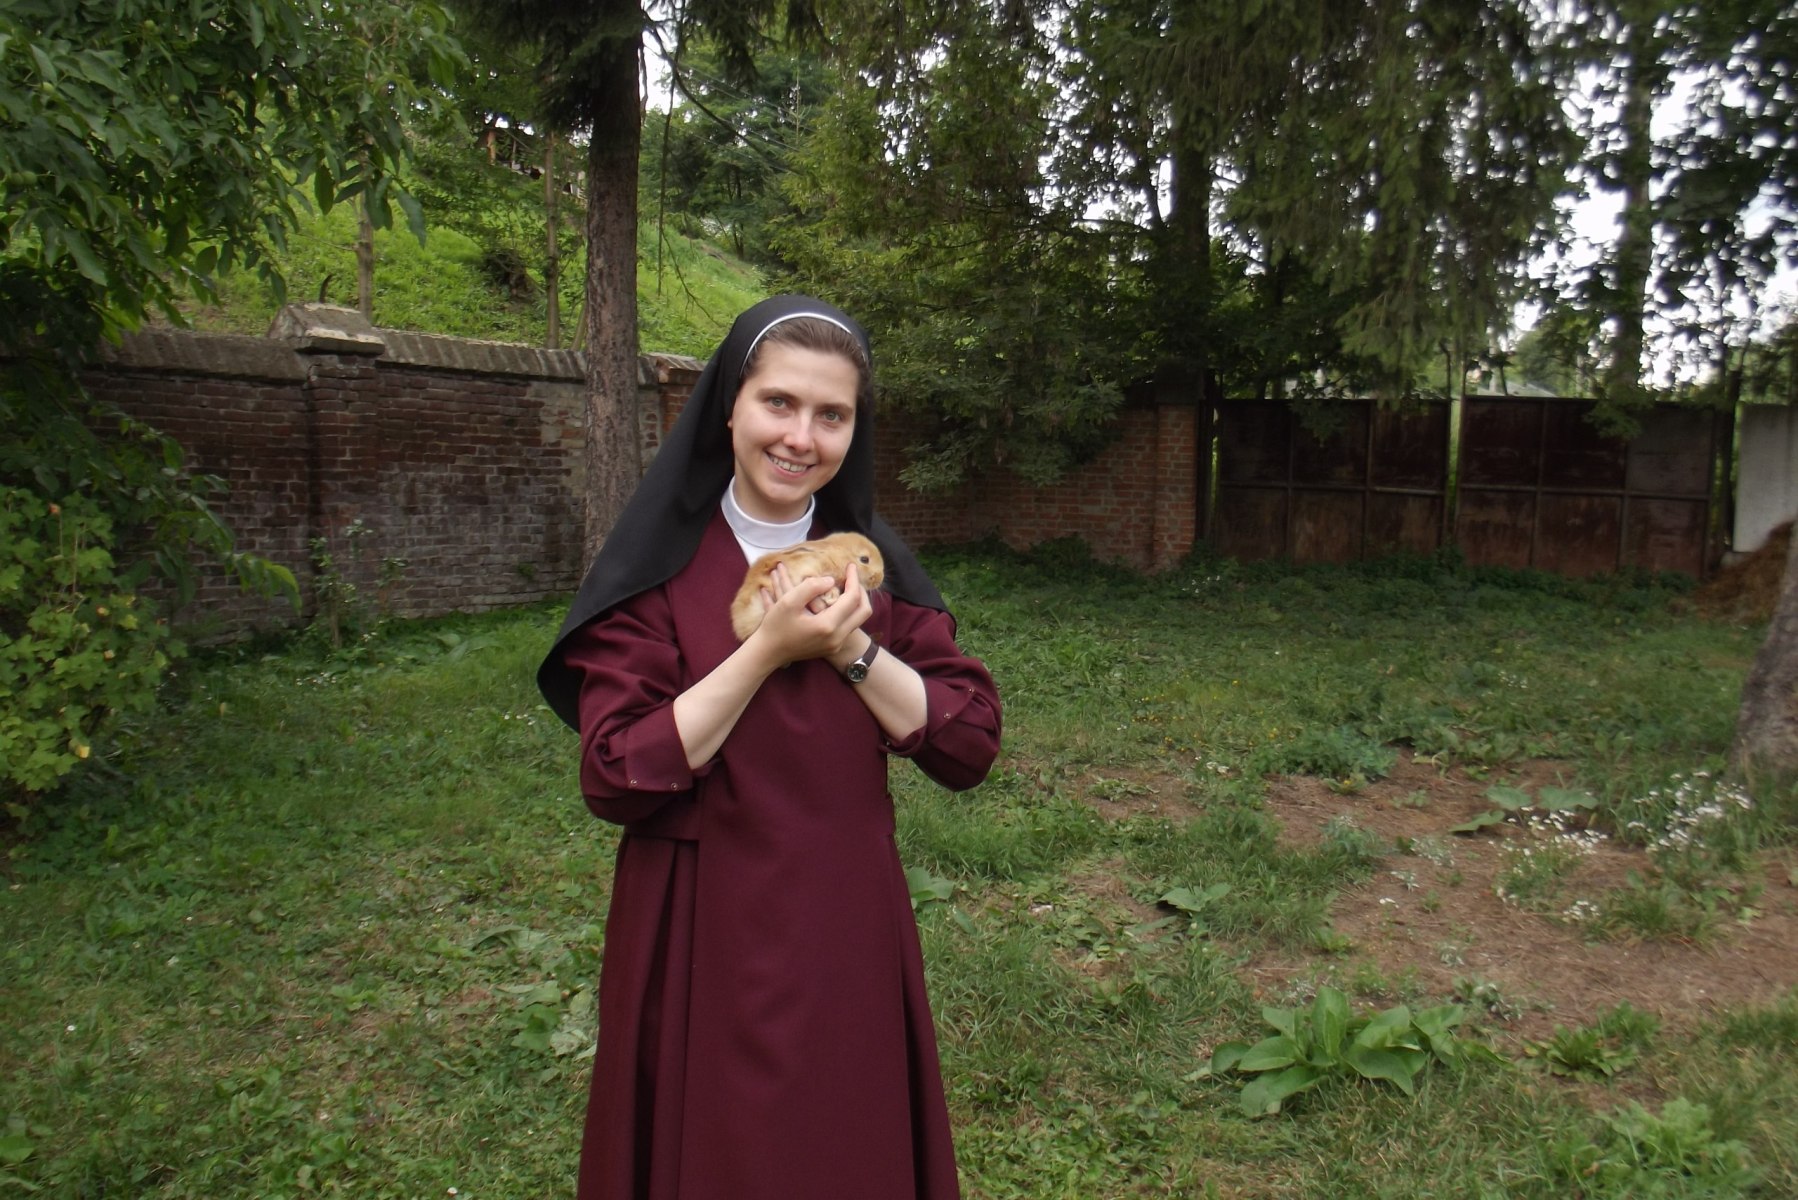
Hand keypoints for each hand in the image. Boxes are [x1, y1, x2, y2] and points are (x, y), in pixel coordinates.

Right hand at [750, 562, 870, 666]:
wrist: (768, 652)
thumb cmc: (775, 626)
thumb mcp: (788, 601)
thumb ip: (810, 587)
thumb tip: (831, 580)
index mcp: (827, 625)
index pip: (852, 598)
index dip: (853, 579)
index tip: (850, 566)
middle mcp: (837, 638)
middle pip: (864, 611)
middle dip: (861, 591)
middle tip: (852, 578)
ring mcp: (836, 644)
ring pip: (858, 619)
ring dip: (856, 601)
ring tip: (846, 587)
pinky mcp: (832, 647)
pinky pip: (849, 626)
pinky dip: (848, 611)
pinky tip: (837, 601)